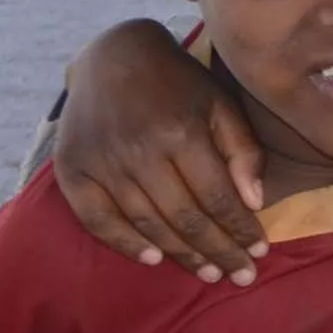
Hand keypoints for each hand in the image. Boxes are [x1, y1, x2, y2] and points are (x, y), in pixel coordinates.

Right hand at [55, 22, 263, 283]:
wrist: (112, 56)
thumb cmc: (179, 84)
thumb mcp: (221, 105)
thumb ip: (243, 152)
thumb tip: (254, 203)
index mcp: (180, 132)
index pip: (218, 198)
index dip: (240, 230)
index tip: (260, 252)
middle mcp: (138, 150)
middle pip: (184, 218)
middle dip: (217, 251)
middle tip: (241, 276)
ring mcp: (102, 162)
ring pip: (147, 224)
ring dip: (180, 255)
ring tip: (208, 274)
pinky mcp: (72, 169)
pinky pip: (97, 220)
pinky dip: (125, 244)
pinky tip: (153, 259)